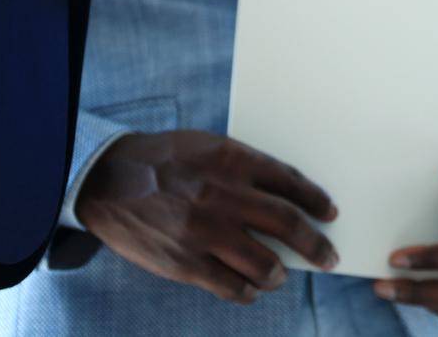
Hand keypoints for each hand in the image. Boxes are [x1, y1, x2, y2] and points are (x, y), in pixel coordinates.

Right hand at [75, 130, 338, 303]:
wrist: (108, 180)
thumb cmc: (165, 160)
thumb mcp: (208, 146)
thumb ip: (245, 167)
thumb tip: (286, 195)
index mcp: (232, 160)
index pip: (289, 182)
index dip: (315, 200)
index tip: (330, 213)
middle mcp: (223, 195)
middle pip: (286, 224)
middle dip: (315, 244)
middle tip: (328, 256)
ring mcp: (204, 231)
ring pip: (263, 263)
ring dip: (279, 274)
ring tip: (281, 276)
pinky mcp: (184, 262)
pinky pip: (229, 285)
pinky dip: (247, 291)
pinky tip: (250, 289)